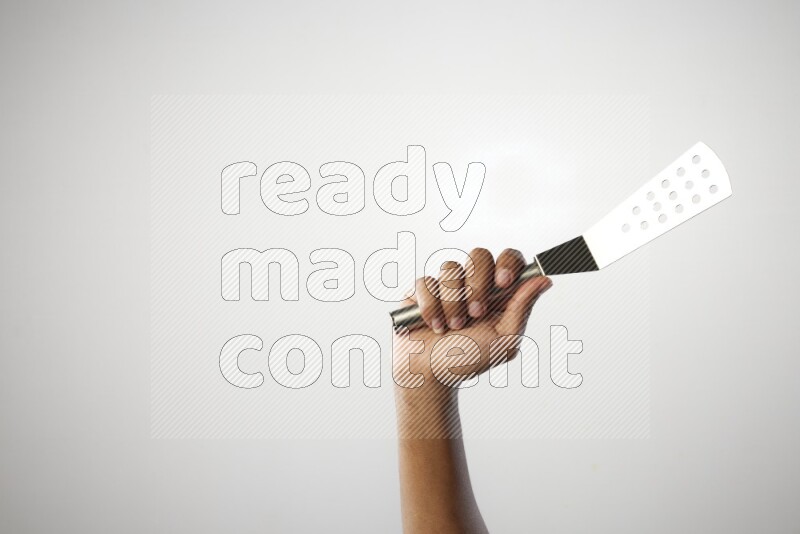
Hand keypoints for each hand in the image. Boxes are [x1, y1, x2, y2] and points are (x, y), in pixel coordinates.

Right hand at [394, 248, 551, 412]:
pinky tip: (434, 325)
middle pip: (479, 254)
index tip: (503, 283)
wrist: (430, 373)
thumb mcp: (504, 341)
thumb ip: (522, 308)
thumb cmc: (469, 359)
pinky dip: (430, 307)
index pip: (509, 258)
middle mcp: (472, 282)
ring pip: (450, 268)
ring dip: (452, 303)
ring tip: (452, 327)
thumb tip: (545, 280)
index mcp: (498, 291)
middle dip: (477, 285)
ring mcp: (445, 284)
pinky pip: (426, 282)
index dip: (507, 263)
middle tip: (475, 313)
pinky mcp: (421, 289)